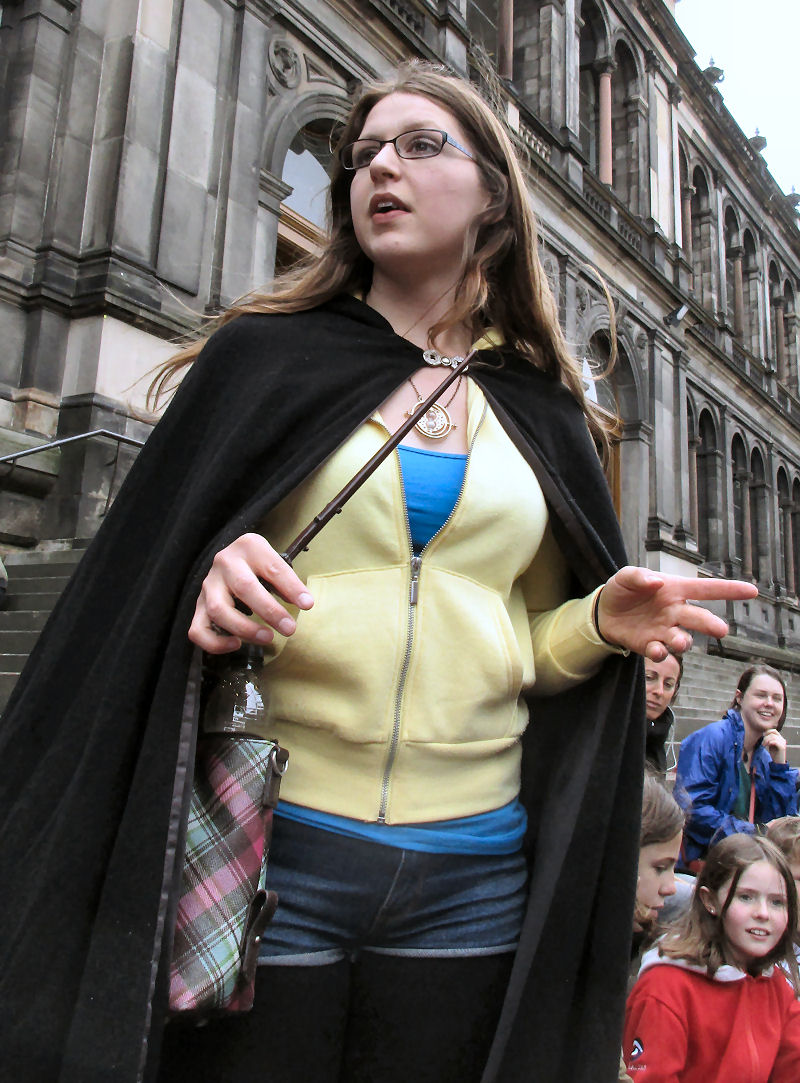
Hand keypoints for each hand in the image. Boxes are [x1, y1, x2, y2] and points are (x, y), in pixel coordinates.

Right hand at [189, 533, 313, 653]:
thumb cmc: (257, 564)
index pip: (272, 567)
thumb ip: (285, 581)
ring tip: (268, 637)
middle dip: (270, 611)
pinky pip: (198, 629)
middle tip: (290, 628)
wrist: (229, 559)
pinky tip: (236, 644)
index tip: (307, 604)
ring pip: (219, 610)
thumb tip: (303, 603)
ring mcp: (208, 585)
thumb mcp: (273, 561)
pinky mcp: (198, 606)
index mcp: (248, 547)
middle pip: (244, 587)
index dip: (291, 587)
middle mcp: (225, 563)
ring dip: (245, 628)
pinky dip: (215, 643)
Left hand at [595, 566, 757, 660]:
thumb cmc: (623, 589)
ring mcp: (664, 630)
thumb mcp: (626, 576)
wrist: (603, 612)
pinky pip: (661, 652)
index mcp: (676, 590)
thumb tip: (656, 582)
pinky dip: (660, 653)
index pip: (707, 589)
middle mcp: (675, 612)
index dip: (729, 590)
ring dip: (684, 642)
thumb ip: (639, 576)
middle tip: (720, 630)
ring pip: (684, 640)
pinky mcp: (650, 645)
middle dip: (711, 625)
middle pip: (700, 619)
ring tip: (679, 641)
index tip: (752, 591)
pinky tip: (656, 650)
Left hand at [761, 729, 786, 764]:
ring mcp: (783, 743)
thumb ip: (770, 739)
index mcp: (780, 738)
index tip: (763, 736)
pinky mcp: (782, 747)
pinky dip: (769, 743)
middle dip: (766, 737)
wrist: (778, 762)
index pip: (774, 731)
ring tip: (763, 745)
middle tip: (763, 743)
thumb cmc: (774, 753)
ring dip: (766, 740)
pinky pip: (774, 742)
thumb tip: (764, 733)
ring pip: (773, 737)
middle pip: (772, 734)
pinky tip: (766, 746)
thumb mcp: (771, 744)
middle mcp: (782, 740)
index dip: (767, 732)